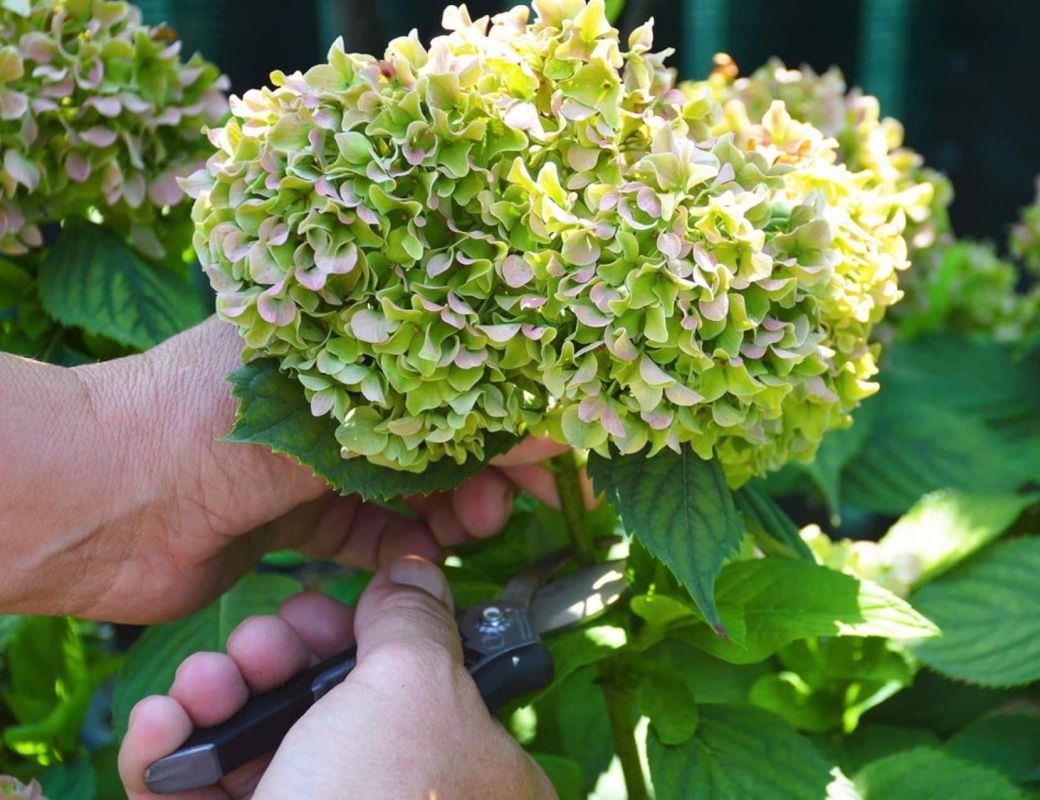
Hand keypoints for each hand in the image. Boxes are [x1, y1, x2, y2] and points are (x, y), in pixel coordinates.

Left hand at [0, 317, 587, 621]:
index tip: (553, 431)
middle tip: (527, 490)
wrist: (97, 503)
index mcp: (332, 335)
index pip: (445, 358)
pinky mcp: (294, 521)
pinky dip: (405, 546)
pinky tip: (432, 551)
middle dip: (488, 459)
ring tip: (482, 522)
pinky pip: (369, 534)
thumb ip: (445, 424)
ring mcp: (310, 460)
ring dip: (454, 505)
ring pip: (409, 484)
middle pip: (435, 425)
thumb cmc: (209, 420)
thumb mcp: (338, 410)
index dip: (504, 394)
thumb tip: (550, 426)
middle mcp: (327, 393)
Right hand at [119, 557, 554, 798]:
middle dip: (277, 656)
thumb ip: (413, 620)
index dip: (363, 634)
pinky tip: (160, 725)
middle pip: (327, 704)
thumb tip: (415, 571)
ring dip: (216, 694)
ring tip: (201, 684)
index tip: (322, 610)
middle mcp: (395, 797)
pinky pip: (198, 793)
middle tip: (258, 643)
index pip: (416, 678)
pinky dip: (170, 755)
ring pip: (257, 743)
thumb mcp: (415, 688)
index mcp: (466, 765)